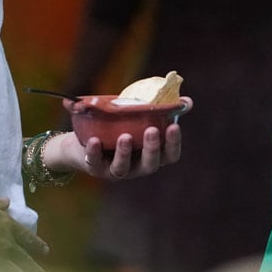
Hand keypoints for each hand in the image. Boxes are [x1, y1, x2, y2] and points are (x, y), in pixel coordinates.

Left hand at [47, 114, 184, 181]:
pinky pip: (95, 163)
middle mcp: (136, 166)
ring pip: (122, 168)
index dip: (173, 143)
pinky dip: (95, 152)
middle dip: (151, 148)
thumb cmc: (119, 127)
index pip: (169, 155)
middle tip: (151, 130)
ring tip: (125, 136)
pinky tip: (95, 140)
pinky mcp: (95, 167)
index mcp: (151, 154)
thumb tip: (188, 101)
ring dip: (125, 153)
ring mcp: (116, 170)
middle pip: (150, 165)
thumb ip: (160, 110)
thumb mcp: (138, 118)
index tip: (173, 126)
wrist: (83, 139)